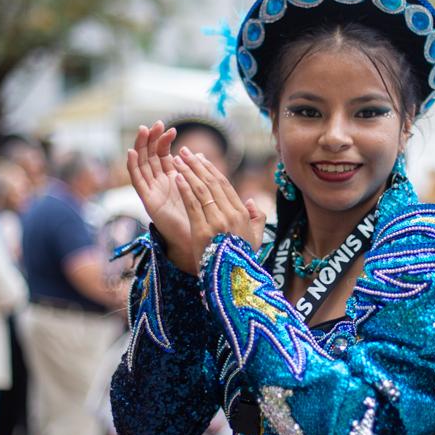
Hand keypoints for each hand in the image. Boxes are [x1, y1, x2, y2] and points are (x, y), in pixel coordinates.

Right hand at [126, 121, 193, 271]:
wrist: (201, 243)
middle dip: (152, 139)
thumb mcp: (203, 191)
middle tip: (156, 124)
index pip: (164, 154)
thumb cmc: (204, 218)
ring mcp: (153, 191)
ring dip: (141, 147)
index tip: (171, 129)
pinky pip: (138, 182)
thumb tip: (200, 155)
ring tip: (143, 131)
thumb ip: (200, 173)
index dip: (165, 141)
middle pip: (151, 156)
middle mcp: (160, 184)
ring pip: (143, 165)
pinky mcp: (149, 201)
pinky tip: (131, 152)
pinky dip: (133, 166)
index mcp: (173, 179)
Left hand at [172, 147, 265, 271]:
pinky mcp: (202, 231)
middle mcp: (231, 215)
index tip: (200, 158)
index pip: (224, 185)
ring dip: (187, 172)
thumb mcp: (257, 239)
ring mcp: (216, 223)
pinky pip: (192, 205)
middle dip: (196, 165)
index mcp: (242, 214)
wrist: (232, 283)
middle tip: (184, 152)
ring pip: (200, 190)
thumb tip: (250, 201)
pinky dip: (184, 189)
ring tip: (177, 159)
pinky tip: (176, 177)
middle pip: (211, 183)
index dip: (211, 169)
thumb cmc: (242, 261)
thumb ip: (257, 218)